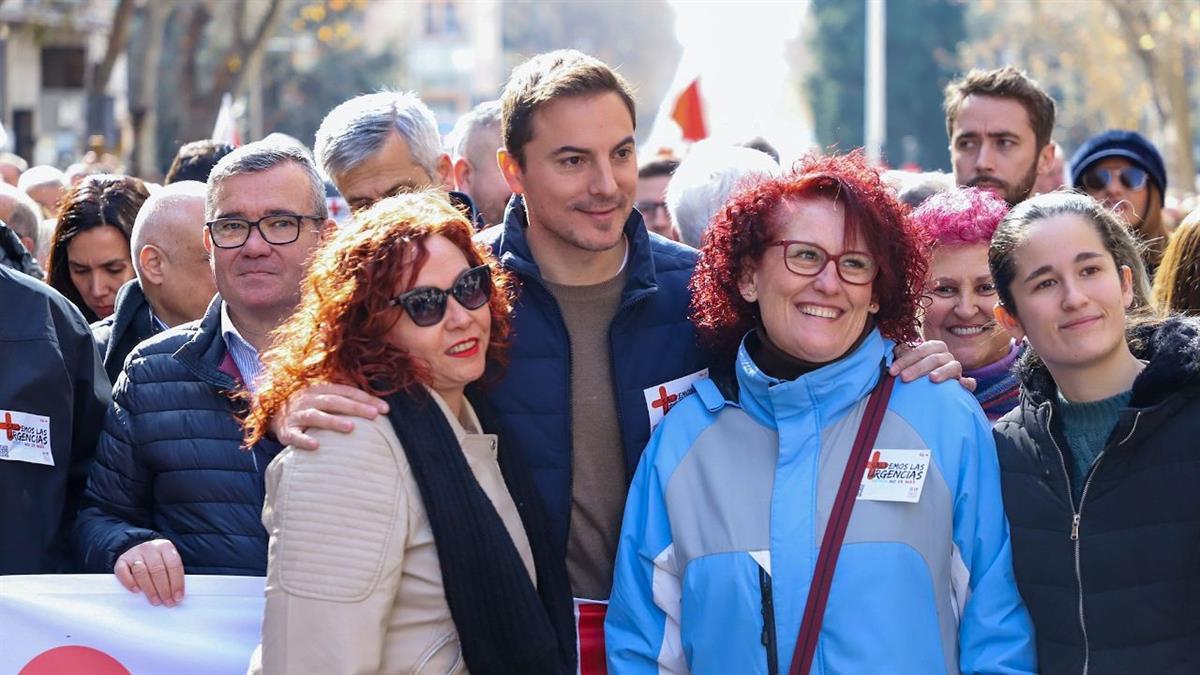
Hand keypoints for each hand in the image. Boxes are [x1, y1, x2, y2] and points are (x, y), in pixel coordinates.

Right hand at [115, 539, 185, 606]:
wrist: (140, 551)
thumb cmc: (159, 561)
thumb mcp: (169, 562)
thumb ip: (173, 576)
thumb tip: (176, 596)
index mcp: (165, 546)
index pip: (173, 564)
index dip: (177, 582)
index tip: (178, 597)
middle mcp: (150, 547)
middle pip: (157, 570)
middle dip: (164, 589)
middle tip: (167, 602)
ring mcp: (134, 552)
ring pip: (141, 572)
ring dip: (150, 589)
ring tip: (155, 601)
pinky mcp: (122, 559)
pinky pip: (123, 572)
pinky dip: (130, 582)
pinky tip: (137, 591)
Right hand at [271, 382, 388, 450]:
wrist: (274, 413)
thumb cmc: (311, 408)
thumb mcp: (325, 400)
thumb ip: (347, 402)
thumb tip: (380, 410)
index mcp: (322, 390)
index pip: (347, 392)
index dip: (366, 399)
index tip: (385, 409)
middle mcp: (309, 399)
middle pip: (334, 401)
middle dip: (355, 408)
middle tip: (374, 415)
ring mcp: (297, 415)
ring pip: (316, 416)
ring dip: (333, 421)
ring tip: (351, 427)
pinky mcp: (286, 431)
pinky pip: (295, 436)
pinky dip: (304, 440)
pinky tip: (316, 446)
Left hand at [890, 340, 973, 389]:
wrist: (936, 385)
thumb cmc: (919, 371)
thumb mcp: (910, 362)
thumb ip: (902, 355)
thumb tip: (892, 350)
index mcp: (934, 348)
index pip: (920, 350)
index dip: (905, 360)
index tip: (892, 371)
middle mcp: (946, 356)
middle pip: (934, 359)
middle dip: (917, 368)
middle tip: (904, 378)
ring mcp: (957, 368)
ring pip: (952, 366)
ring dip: (942, 372)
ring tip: (932, 379)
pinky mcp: (965, 383)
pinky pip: (970, 382)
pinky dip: (967, 382)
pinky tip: (961, 384)